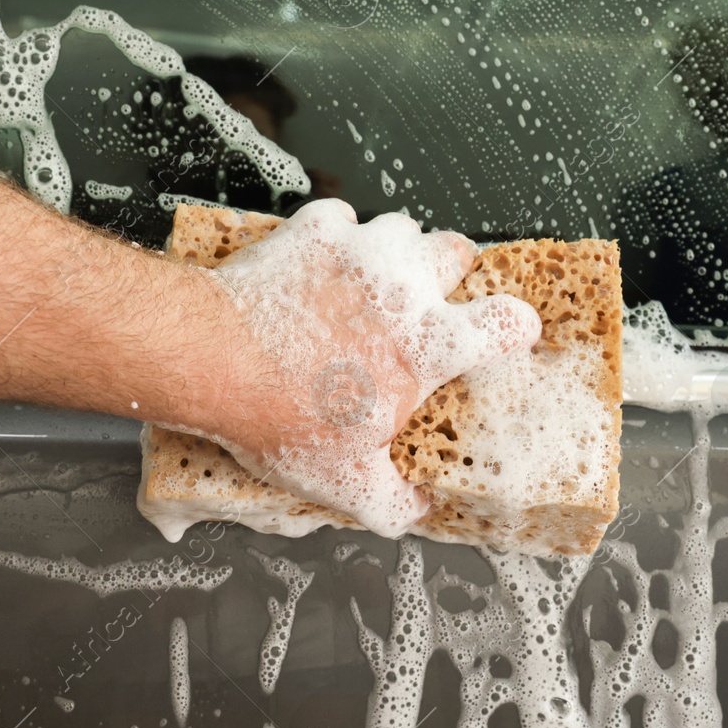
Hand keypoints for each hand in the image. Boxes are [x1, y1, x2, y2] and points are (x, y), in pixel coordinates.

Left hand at [196, 199, 539, 535]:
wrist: (214, 360)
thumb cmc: (282, 416)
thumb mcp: (346, 484)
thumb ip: (394, 503)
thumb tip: (416, 508)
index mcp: (430, 344)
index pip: (508, 321)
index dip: (514, 326)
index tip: (505, 333)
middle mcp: (407, 286)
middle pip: (458, 252)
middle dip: (449, 274)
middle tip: (425, 304)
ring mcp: (362, 248)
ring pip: (403, 229)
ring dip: (395, 254)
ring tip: (370, 285)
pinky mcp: (317, 229)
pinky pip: (341, 220)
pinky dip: (336, 241)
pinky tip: (319, 270)